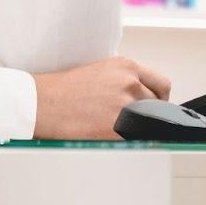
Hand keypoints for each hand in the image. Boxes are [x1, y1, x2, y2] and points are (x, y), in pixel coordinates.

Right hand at [31, 56, 171, 139]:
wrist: (43, 103)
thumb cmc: (67, 88)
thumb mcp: (102, 70)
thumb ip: (127, 78)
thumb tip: (145, 94)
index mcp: (126, 66)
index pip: (162, 84)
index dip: (158, 97)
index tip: (153, 104)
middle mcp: (129, 83)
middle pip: (157, 105)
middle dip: (146, 112)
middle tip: (128, 117)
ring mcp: (124, 106)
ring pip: (146, 122)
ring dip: (136, 125)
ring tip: (114, 124)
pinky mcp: (116, 127)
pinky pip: (134, 137)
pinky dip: (126, 138)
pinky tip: (109, 133)